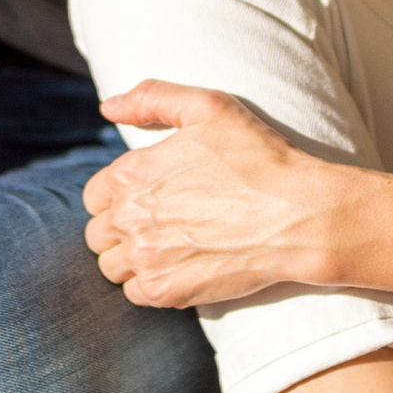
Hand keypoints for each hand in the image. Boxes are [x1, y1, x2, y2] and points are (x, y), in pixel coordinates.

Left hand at [84, 86, 392, 310]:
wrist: (299, 215)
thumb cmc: (258, 157)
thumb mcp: (208, 107)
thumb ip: (151, 98)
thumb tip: (106, 107)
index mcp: (131, 174)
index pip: (94, 196)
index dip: (117, 196)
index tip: (147, 196)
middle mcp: (130, 219)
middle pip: (98, 234)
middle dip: (121, 229)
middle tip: (160, 224)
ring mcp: (146, 259)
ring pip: (112, 267)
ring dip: (131, 259)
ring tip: (168, 247)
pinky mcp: (166, 292)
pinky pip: (134, 294)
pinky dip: (150, 284)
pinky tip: (179, 267)